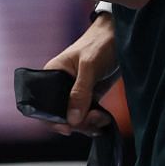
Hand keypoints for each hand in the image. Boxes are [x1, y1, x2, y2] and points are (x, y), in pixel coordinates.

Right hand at [42, 13, 118, 136]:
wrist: (121, 37)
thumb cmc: (100, 44)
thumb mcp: (89, 66)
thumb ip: (80, 92)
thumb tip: (71, 119)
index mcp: (52, 75)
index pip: (42, 104)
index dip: (52, 119)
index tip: (67, 128)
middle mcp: (60, 86)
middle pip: (60, 115)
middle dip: (76, 122)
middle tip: (94, 119)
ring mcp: (75, 92)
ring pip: (74, 119)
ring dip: (88, 124)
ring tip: (102, 118)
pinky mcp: (89, 96)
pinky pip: (86, 116)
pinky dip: (94, 122)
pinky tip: (103, 121)